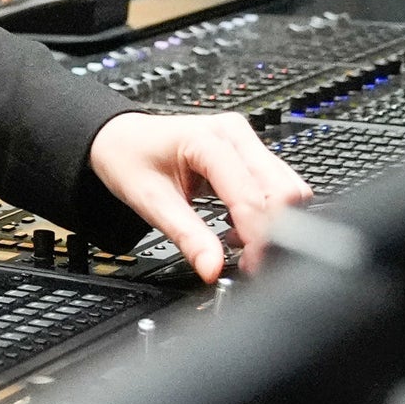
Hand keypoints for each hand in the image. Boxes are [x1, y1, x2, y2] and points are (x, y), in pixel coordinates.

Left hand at [86, 111, 312, 282]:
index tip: (254, 266)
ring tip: (238, 244)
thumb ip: (186, 236)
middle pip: (281, 189)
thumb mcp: (150, 201)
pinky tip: (237, 227)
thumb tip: (212, 269)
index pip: (250, 195)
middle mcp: (234, 134)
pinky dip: (266, 213)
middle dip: (272, 230)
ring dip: (272, 222)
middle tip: (250, 261)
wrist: (119, 137)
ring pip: (285, 187)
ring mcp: (245, 141)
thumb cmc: (129, 158)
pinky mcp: (250, 153)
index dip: (257, 236)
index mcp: (208, 140)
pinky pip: (274, 186)